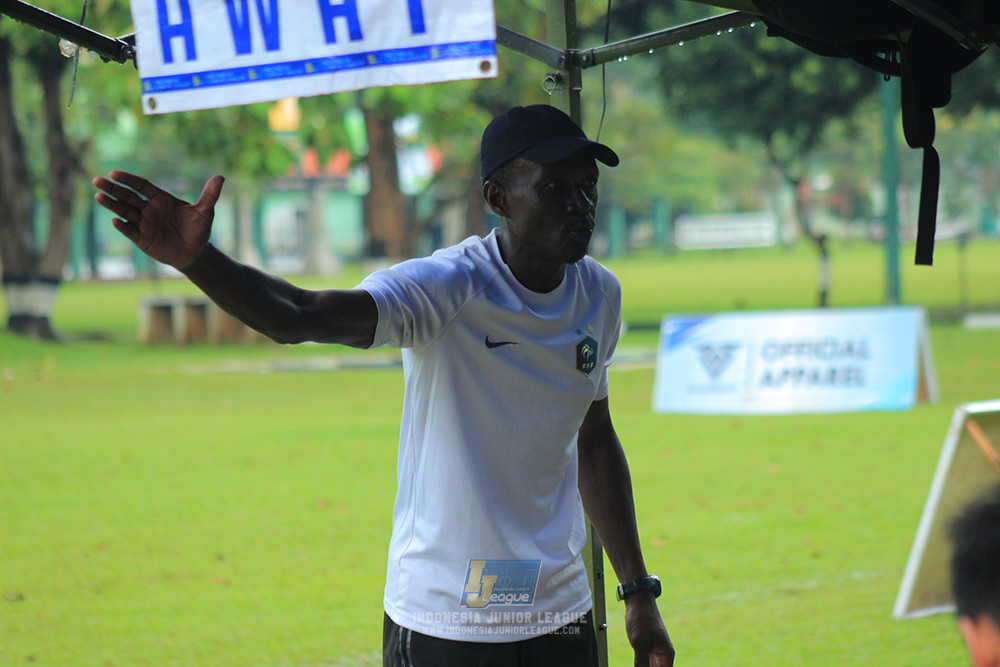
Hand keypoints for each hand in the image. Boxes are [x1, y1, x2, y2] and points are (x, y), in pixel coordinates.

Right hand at [92, 170, 224, 270]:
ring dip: (112, 205)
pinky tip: (116, 221)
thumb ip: (209, 195)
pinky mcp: (142, 239)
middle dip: (113, 189)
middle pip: (128, 196)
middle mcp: (149, 209)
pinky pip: (130, 231)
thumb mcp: (205, 212)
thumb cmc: (199, 230)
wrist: (195, 252)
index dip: (128, 180)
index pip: (141, 185)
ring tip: (98, 196)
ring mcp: (144, 224)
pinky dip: (123, 226)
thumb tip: (220, 177)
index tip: (114, 173)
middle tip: (97, 181)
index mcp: (161, 199)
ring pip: (124, 211)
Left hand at [625, 592, 674, 666]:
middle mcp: (664, 656)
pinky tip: (634, 664)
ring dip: (642, 666)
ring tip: (635, 662)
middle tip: (638, 664)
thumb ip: (640, 663)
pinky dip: (639, 665)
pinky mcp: (647, 649)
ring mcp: (655, 652)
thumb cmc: (641, 619)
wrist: (638, 601)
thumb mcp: (639, 642)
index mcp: (667, 656)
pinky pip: (644, 663)